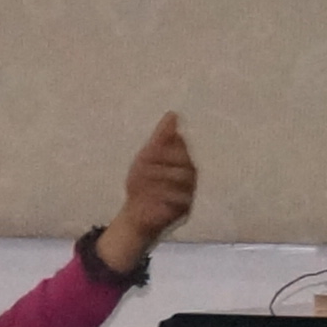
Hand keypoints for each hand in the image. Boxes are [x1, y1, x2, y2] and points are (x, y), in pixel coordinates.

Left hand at [99, 112, 197, 277]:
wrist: (136, 213)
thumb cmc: (143, 182)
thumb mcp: (146, 157)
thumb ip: (160, 137)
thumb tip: (172, 114)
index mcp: (183, 159)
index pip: (181, 149)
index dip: (165, 150)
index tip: (146, 154)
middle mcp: (190, 175)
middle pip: (185, 164)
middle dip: (162, 165)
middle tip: (142, 169)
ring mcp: (190, 192)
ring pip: (184, 180)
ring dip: (160, 179)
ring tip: (143, 182)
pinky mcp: (186, 209)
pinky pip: (181, 199)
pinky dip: (164, 196)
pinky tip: (150, 196)